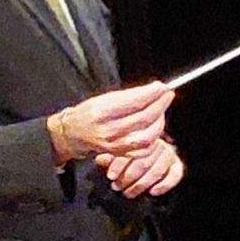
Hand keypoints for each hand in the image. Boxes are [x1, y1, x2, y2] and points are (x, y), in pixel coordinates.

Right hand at [44, 79, 170, 165]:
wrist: (72, 133)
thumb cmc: (88, 113)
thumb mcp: (102, 98)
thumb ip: (128, 95)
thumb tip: (153, 89)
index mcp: (101, 113)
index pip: (132, 103)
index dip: (151, 94)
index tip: (162, 87)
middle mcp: (108, 130)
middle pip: (143, 118)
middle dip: (159, 105)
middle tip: (167, 95)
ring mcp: (115, 145)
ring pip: (147, 135)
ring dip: (159, 120)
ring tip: (161, 109)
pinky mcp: (121, 153)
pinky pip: (145, 148)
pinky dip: (155, 136)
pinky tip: (155, 126)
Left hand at [96, 138, 179, 198]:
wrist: (143, 154)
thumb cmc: (123, 155)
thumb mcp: (112, 154)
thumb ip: (107, 156)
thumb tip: (102, 159)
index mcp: (139, 138)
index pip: (131, 151)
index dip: (119, 165)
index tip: (111, 176)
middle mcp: (156, 143)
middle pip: (144, 162)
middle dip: (129, 178)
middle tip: (117, 187)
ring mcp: (168, 153)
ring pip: (157, 170)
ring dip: (141, 184)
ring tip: (129, 192)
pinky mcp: (176, 164)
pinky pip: (175, 174)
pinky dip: (165, 184)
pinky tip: (153, 192)